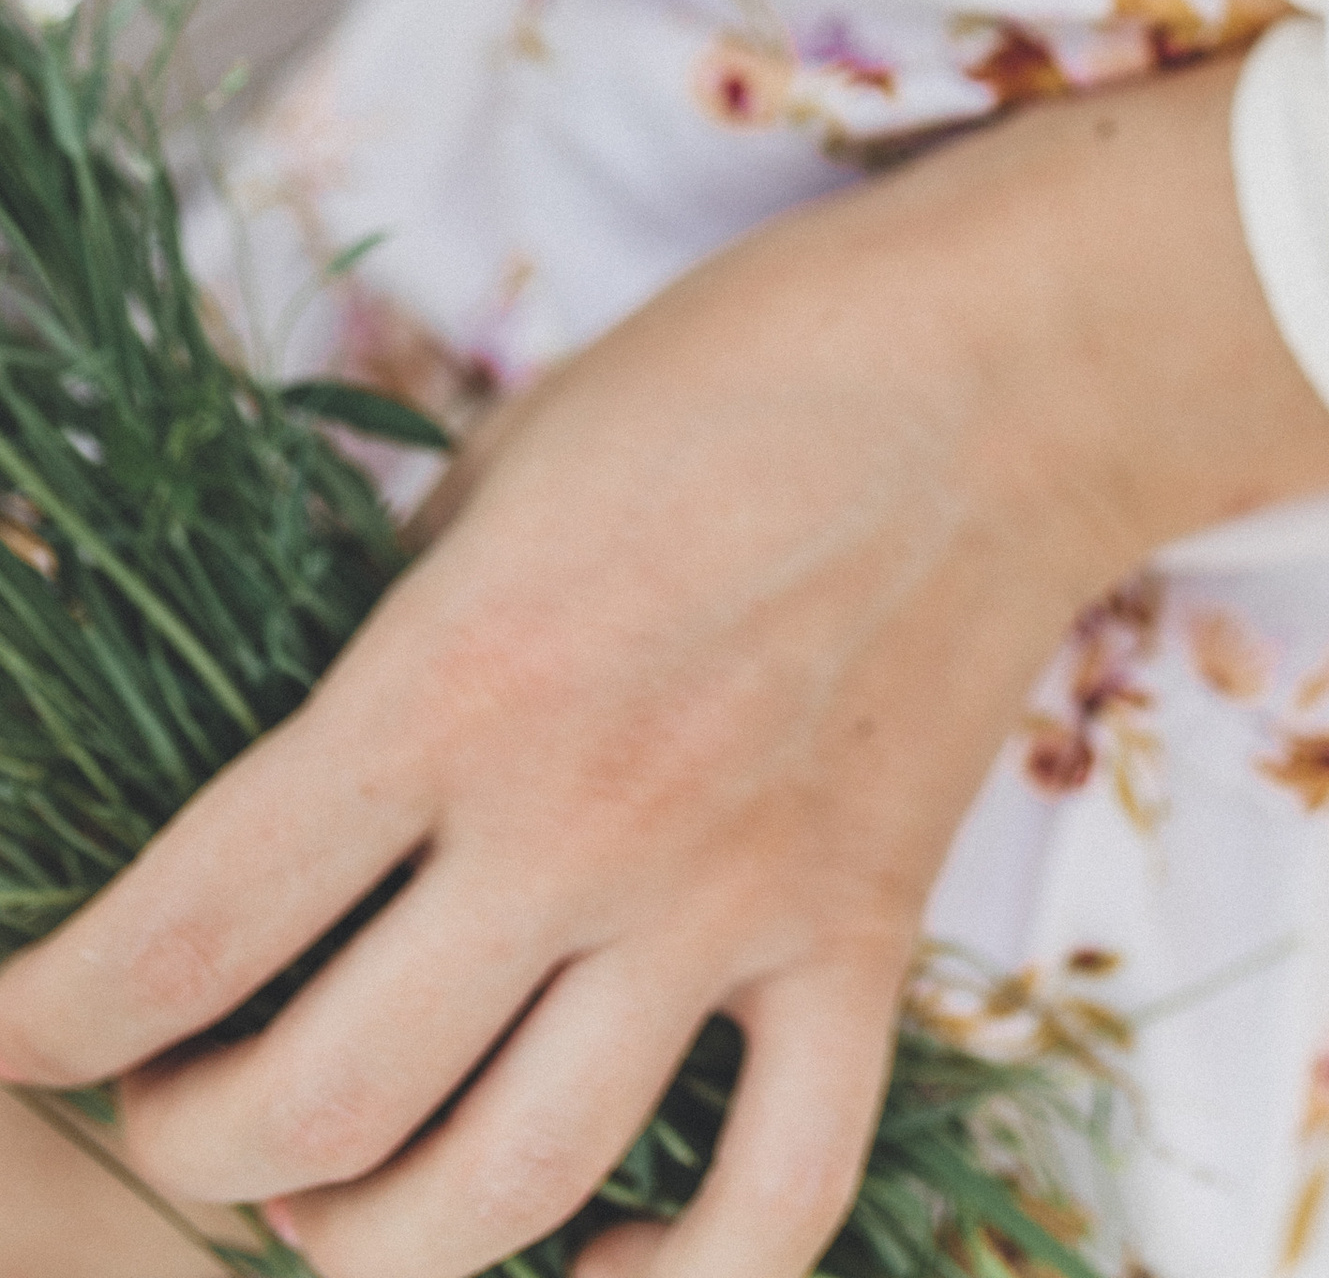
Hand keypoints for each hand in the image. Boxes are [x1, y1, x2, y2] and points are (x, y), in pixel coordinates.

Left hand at [0, 61, 1328, 1277]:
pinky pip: (769, 1204)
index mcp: (460, 683)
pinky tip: (581, 1270)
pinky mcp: (862, 949)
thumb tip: (296, 795)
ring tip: (324, 1190)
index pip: (192, 925)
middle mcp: (579, 826)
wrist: (1001, 368)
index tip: (11, 1030)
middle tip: (169, 1103)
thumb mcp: (501, 467)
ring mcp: (733, 909)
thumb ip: (392, 646)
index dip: (56, 1013)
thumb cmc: (735, 373)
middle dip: (186, 1140)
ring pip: (505, 1194)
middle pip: (315, 1106)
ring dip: (363, 1235)